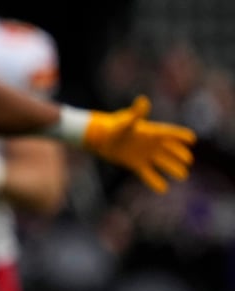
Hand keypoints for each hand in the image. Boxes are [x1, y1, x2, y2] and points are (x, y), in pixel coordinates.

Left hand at [82, 96, 196, 192]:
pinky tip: (163, 189)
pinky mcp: (136, 164)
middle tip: (188, 161)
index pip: (170, 133)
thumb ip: (136, 113)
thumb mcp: (126, 120)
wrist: (98, 137)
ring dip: (172, 168)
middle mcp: (150, 144)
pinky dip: (155, 181)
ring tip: (183, 175)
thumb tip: (143, 101)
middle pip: (170, 150)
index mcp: (151, 132)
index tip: (192, 139)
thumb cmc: (113, 126)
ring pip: (163, 163)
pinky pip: (148, 174)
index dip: (181, 135)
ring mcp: (144, 155)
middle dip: (180, 155)